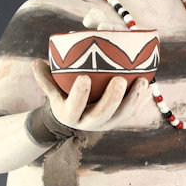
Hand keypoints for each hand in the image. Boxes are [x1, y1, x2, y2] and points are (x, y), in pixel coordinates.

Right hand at [32, 58, 149, 130]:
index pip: (73, 107)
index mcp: (70, 115)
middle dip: (112, 99)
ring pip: (122, 115)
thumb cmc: (63, 95)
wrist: (76, 115)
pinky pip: (133, 112)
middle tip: (119, 79)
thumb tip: (35, 62)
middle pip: (103, 114)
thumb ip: (45, 78)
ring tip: (142, 81)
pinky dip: (142, 101)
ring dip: (134, 100)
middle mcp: (89, 123)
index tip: (84, 77)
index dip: (79, 95)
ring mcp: (107, 123)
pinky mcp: (120, 120)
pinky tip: (149, 87)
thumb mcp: (52, 90)